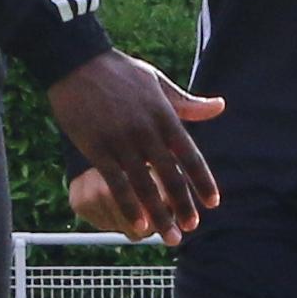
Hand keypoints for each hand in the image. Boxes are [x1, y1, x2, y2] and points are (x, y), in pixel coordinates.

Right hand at [45, 50, 224, 242]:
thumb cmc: (119, 71)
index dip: (202, 181)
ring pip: (145, 185)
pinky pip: (116, 183)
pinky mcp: (97, 148)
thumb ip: (187, 103)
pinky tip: (137, 225)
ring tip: (169, 236)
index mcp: (164, 115)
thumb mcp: (157, 82)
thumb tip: (220, 107)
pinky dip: (128, 206)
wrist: (76, 61)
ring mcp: (121, 140)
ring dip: (159, 214)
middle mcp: (146, 130)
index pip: (190, 155)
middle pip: (170, 175)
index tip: (212, 202)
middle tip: (191, 228)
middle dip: (183, 204)